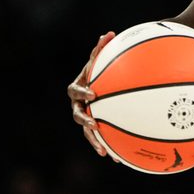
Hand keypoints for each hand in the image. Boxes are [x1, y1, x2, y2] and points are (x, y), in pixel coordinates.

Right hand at [66, 32, 118, 160]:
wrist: (102, 82)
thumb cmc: (102, 69)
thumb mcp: (101, 59)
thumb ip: (103, 49)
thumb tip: (108, 34)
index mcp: (78, 88)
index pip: (75, 91)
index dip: (82, 93)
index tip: (93, 95)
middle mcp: (79, 105)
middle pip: (77, 115)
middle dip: (85, 121)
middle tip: (95, 124)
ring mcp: (87, 117)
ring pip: (87, 132)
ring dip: (95, 141)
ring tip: (105, 152)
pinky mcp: (97, 127)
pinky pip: (101, 138)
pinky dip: (109, 147)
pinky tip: (118, 159)